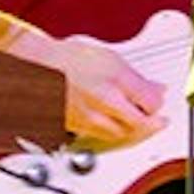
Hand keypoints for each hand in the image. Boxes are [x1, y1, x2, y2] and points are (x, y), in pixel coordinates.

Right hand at [42, 37, 166, 146]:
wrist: (35, 66)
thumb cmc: (67, 58)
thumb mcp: (109, 58)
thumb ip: (135, 78)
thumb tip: (155, 89)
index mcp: (114, 79)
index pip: (151, 102)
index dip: (158, 104)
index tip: (158, 101)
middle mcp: (103, 101)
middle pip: (139, 124)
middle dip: (149, 122)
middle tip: (155, 119)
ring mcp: (88, 117)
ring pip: (120, 134)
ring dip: (130, 128)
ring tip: (132, 119)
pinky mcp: (75, 128)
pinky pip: (100, 136)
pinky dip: (110, 131)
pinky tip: (111, 122)